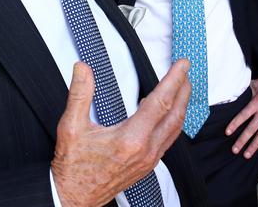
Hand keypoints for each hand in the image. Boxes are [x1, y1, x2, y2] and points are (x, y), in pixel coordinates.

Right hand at [52, 60, 190, 205]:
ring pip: (175, 128)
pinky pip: (168, 140)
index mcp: (130, 139)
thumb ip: (80, 94)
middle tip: (186, 70)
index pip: (160, 102)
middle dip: (183, 89)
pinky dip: (173, 121)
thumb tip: (82, 69)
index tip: (182, 65)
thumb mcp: (71, 126)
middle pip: (175, 114)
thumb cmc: (73, 165)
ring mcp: (149, 160)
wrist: (74, 196)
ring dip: (181, 105)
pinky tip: (168, 114)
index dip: (173, 80)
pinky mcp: (147, 165)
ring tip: (182, 87)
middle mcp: (145, 150)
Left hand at [225, 73, 257, 158]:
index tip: (227, 132)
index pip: (243, 116)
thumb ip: (248, 90)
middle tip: (234, 150)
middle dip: (242, 141)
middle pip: (251, 130)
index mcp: (257, 103)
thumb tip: (237, 91)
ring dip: (254, 146)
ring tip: (246, 155)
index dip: (234, 124)